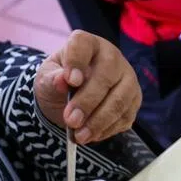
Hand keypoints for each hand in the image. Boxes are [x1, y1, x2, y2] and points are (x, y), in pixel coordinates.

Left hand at [35, 30, 140, 144]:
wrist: (71, 96)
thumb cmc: (59, 81)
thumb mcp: (47, 78)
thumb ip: (52, 79)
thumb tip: (61, 80)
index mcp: (88, 44)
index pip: (83, 44)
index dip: (77, 61)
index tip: (70, 81)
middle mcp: (112, 58)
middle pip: (106, 77)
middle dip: (88, 102)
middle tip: (71, 121)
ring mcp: (128, 79)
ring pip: (120, 100)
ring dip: (99, 121)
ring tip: (80, 136)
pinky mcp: (134, 101)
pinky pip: (125, 117)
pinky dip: (107, 130)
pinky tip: (91, 135)